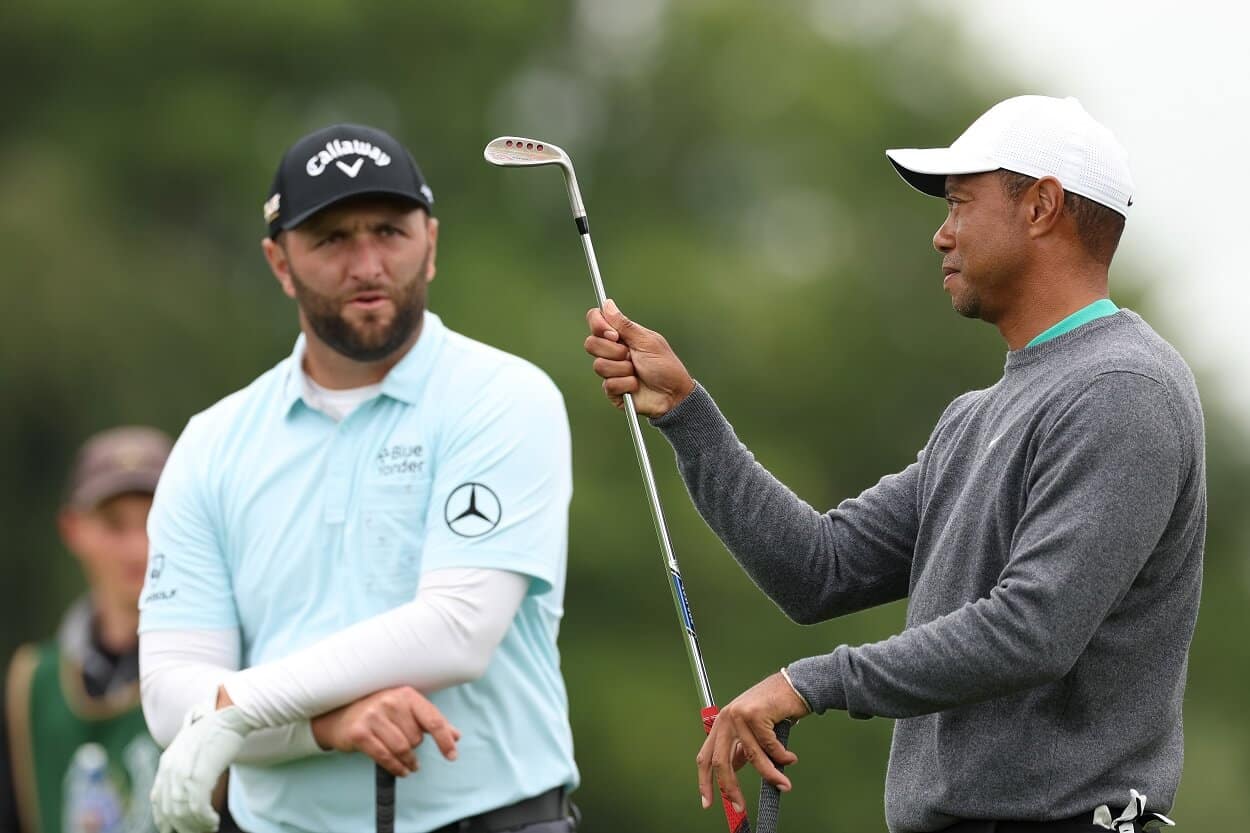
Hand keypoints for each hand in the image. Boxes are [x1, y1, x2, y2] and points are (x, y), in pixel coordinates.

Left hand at [150, 704, 251, 832]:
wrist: (231, 715)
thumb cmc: (218, 733)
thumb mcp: (193, 750)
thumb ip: (184, 768)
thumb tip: (187, 791)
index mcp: (166, 763)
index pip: (157, 801)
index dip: (166, 820)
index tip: (179, 829)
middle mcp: (170, 768)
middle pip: (169, 810)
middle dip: (183, 827)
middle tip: (200, 832)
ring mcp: (184, 771)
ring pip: (181, 812)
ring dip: (195, 826)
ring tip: (209, 828)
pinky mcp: (200, 773)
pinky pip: (196, 806)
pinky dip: (203, 819)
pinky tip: (213, 821)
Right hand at [311, 686, 459, 776]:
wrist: (340, 716)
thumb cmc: (379, 713)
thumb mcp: (406, 711)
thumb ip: (431, 722)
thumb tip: (456, 736)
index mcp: (406, 694)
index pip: (433, 720)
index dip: (445, 740)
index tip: (452, 756)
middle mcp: (390, 701)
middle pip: (416, 737)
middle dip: (415, 747)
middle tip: (408, 746)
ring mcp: (373, 716)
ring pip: (402, 748)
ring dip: (408, 762)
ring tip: (410, 766)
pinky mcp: (360, 733)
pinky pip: (385, 757)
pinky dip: (396, 767)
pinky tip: (402, 770)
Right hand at [584, 299, 694, 416]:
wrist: (672, 396)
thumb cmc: (666, 367)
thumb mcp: (647, 341)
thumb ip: (625, 324)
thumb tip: (607, 304)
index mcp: (622, 336)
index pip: (596, 321)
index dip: (599, 326)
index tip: (614, 335)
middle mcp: (613, 351)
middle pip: (591, 343)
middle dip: (614, 351)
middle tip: (632, 356)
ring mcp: (611, 370)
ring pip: (599, 365)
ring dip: (623, 369)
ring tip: (637, 372)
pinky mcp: (612, 389)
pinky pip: (608, 384)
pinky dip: (626, 384)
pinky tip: (636, 385)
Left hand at [696, 673, 807, 814]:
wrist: (792, 686)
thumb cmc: (773, 708)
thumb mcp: (751, 731)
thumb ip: (741, 750)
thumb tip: (734, 773)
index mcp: (720, 724)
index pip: (705, 757)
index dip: (704, 782)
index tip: (707, 802)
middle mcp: (725, 719)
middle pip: (721, 762)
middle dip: (731, 788)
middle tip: (739, 807)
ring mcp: (739, 715)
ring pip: (752, 757)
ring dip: (770, 774)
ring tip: (783, 784)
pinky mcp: (756, 714)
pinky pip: (770, 747)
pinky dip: (782, 757)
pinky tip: (790, 757)